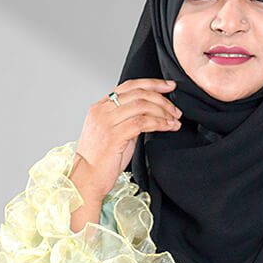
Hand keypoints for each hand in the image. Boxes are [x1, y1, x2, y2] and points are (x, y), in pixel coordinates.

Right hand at [72, 77, 182, 199]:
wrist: (86, 179)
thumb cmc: (100, 161)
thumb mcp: (114, 133)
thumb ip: (127, 120)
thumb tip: (149, 114)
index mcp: (100, 107)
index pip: (129, 86)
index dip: (152, 84)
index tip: (169, 86)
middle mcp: (102, 111)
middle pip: (138, 93)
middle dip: (162, 99)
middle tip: (176, 109)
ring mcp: (107, 122)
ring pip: (141, 106)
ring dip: (163, 111)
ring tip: (174, 120)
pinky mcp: (114, 136)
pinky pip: (142, 122)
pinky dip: (159, 123)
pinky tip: (168, 127)